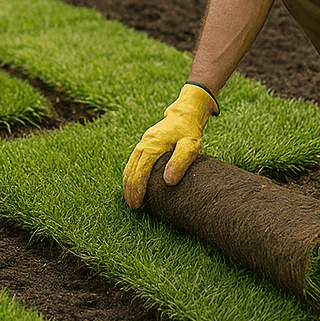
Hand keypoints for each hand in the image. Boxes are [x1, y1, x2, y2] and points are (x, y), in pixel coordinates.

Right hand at [121, 83, 218, 208]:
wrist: (185, 114)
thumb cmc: (190, 131)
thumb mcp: (191, 145)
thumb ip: (180, 162)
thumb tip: (168, 181)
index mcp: (154, 145)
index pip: (140, 171)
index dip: (137, 189)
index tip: (137, 204)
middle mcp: (144, 143)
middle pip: (131, 170)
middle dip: (130, 190)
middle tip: (133, 206)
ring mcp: (142, 143)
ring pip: (129, 166)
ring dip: (128, 183)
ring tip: (131, 199)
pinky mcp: (144, 144)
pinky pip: (133, 161)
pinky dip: (130, 174)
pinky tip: (133, 184)